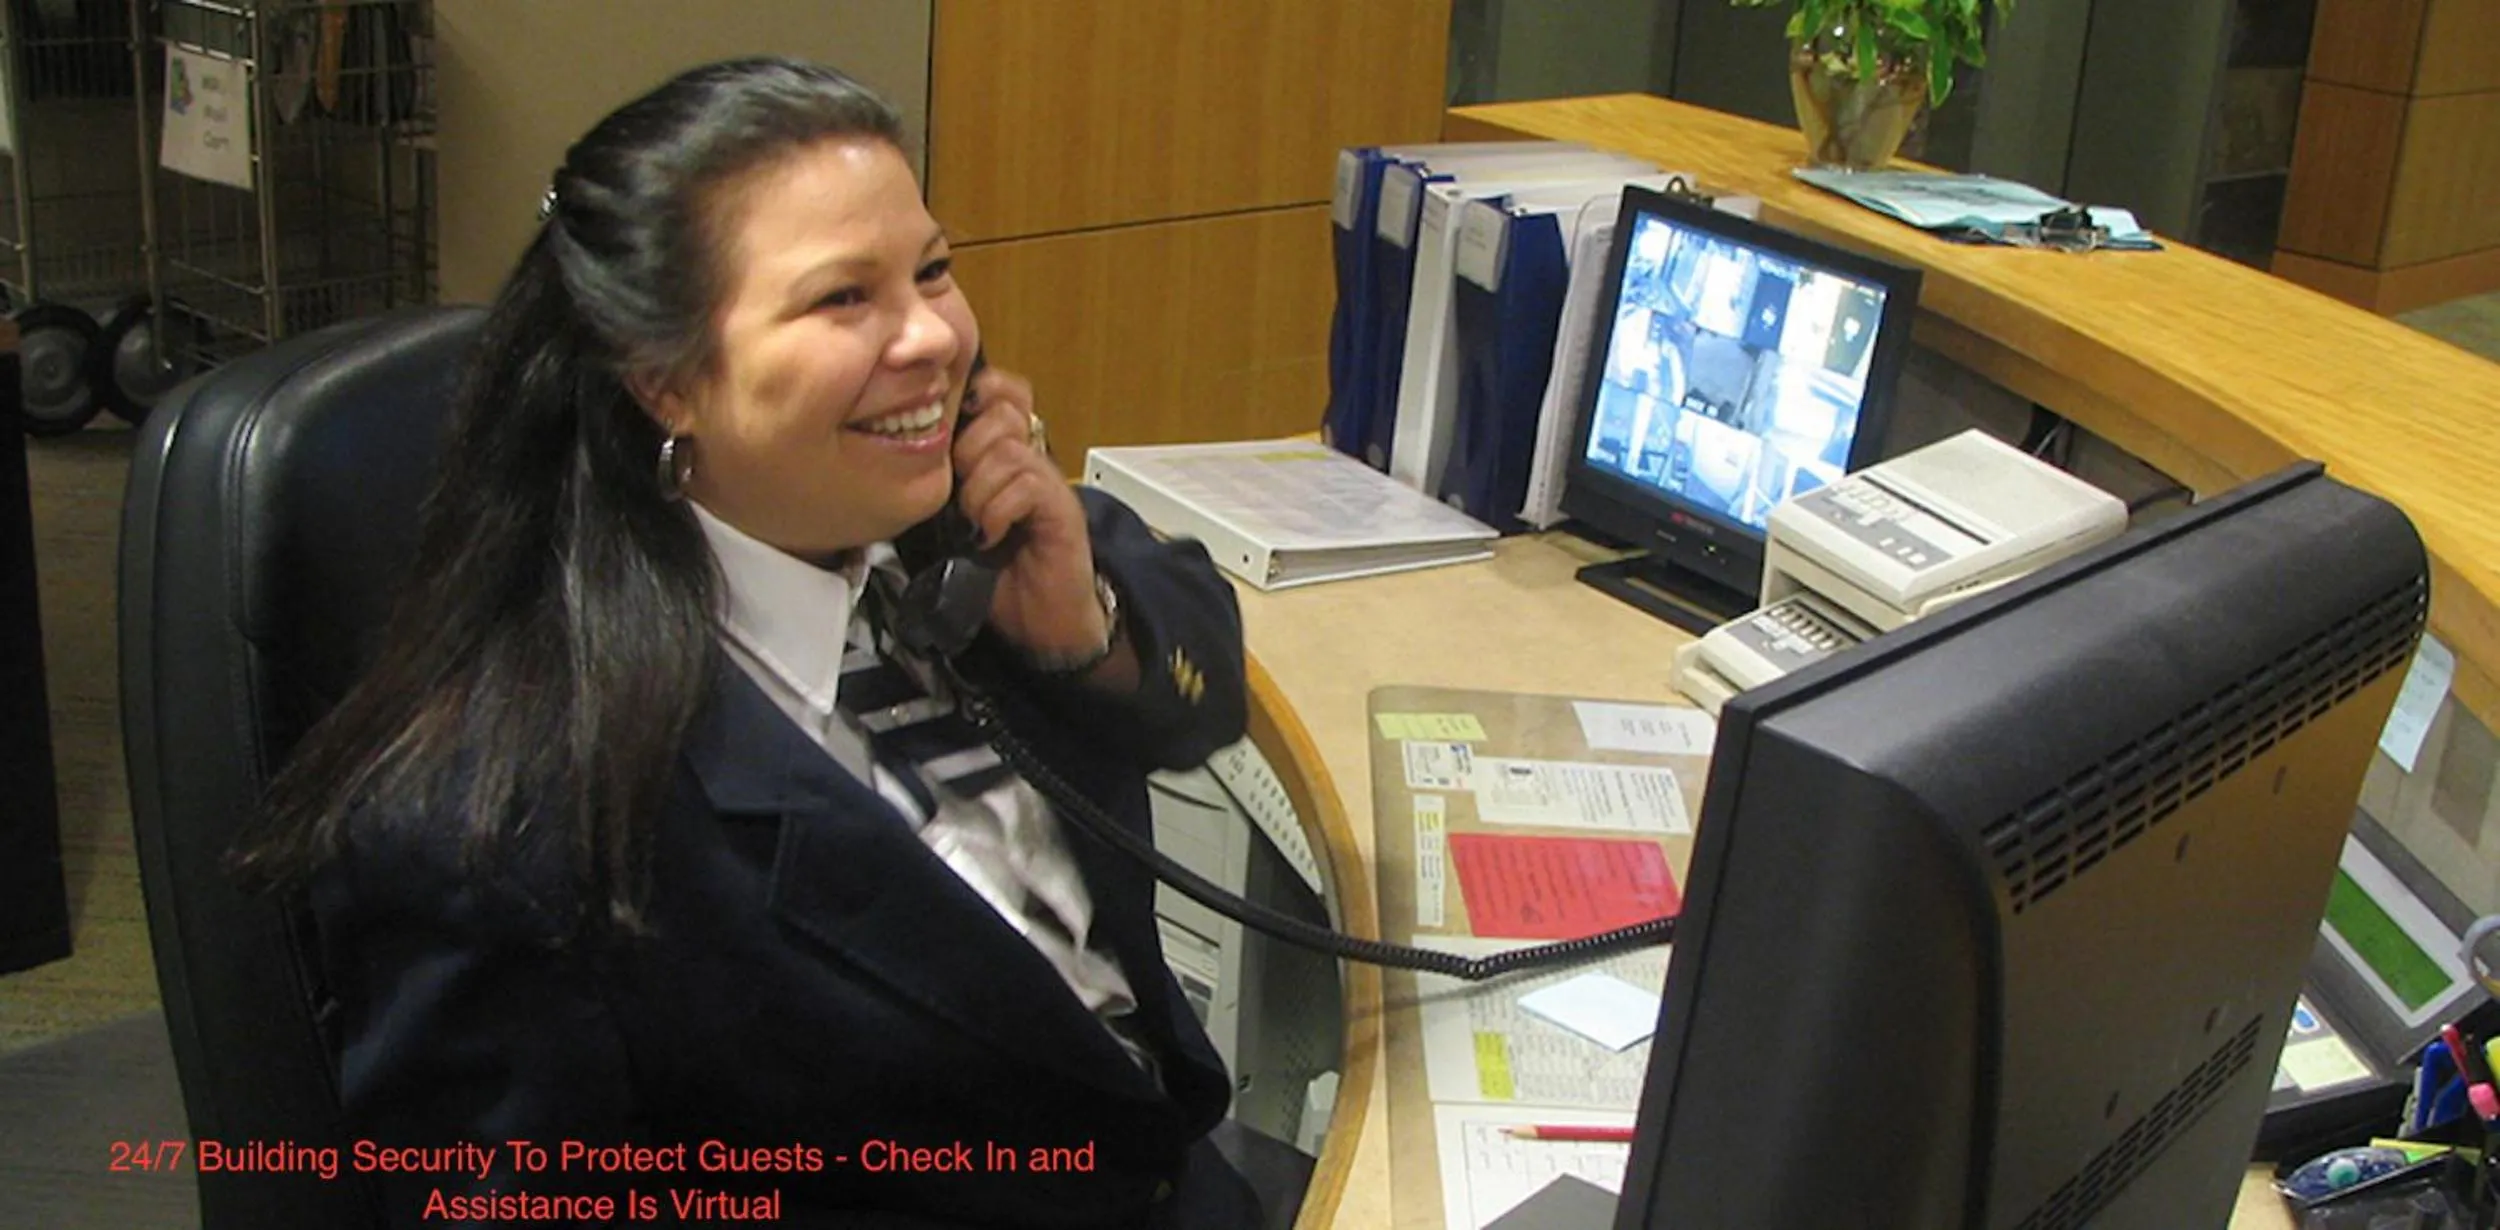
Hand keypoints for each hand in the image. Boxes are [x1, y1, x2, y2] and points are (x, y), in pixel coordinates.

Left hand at [951, 367, 1132, 686]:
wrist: (1043, 624)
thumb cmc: (996, 574)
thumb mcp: (951, 520)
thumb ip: (937, 484)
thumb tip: (899, 454)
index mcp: (1003, 451)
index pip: (997, 388)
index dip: (971, 397)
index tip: (945, 438)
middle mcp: (1030, 456)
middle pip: (1000, 409)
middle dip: (967, 448)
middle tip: (959, 493)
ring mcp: (1049, 480)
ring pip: (1007, 449)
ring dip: (978, 489)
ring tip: (973, 523)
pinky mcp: (1063, 508)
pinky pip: (1026, 484)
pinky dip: (998, 511)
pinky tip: (990, 537)